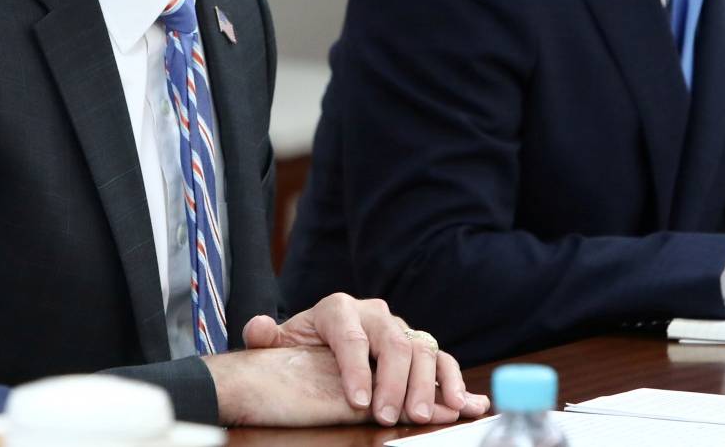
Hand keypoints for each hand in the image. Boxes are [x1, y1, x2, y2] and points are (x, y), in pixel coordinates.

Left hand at [241, 293, 488, 425]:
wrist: (323, 346)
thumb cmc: (304, 348)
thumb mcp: (282, 344)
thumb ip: (267, 338)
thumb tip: (258, 328)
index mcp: (338, 308)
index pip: (350, 336)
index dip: (355, 368)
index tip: (357, 401)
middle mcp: (374, 314)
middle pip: (392, 342)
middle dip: (394, 381)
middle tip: (390, 416)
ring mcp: (399, 330)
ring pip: (422, 349)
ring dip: (427, 384)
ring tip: (424, 414)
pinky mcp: (419, 348)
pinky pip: (443, 360)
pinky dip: (456, 382)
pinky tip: (467, 403)